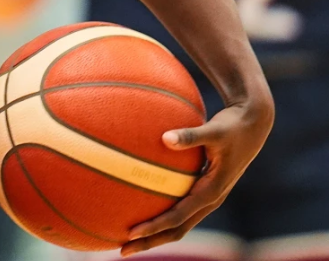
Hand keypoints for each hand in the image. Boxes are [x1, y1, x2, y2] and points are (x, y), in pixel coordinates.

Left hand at [121, 96, 273, 255]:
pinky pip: (179, 210)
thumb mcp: (214, 130)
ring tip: (125, 239)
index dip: (155, 226)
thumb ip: (191, 135)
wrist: (253, 126)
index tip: (131, 232)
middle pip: (177, 230)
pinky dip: (161, 217)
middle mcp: (210, 200)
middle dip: (150, 241)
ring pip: (178, 224)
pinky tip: (138, 210)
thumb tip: (165, 138)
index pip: (179, 216)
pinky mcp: (203, 191)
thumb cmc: (232, 127)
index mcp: (213, 191)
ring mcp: (207, 198)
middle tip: (121, 250)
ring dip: (154, 234)